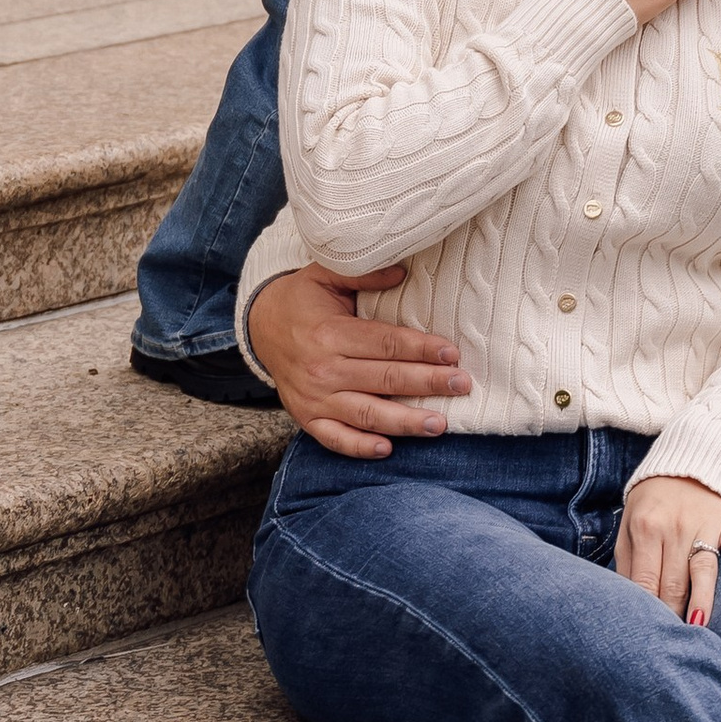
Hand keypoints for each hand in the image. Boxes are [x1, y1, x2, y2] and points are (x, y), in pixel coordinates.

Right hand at [246, 261, 471, 460]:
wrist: (259, 327)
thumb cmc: (302, 300)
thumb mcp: (325, 275)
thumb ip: (362, 273)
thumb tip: (402, 272)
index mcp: (330, 333)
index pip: (386, 344)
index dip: (422, 349)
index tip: (452, 354)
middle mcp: (323, 369)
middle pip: (384, 380)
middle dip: (427, 383)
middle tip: (461, 385)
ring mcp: (314, 398)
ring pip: (367, 414)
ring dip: (406, 422)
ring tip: (440, 424)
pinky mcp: (307, 417)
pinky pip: (335, 438)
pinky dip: (359, 447)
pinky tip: (388, 449)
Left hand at [614, 474, 720, 624]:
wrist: (685, 462)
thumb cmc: (652, 504)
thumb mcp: (628, 525)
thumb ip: (627, 562)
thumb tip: (626, 600)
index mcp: (645, 530)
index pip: (645, 581)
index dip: (647, 610)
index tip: (648, 634)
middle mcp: (673, 528)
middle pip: (673, 582)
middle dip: (672, 614)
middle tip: (672, 641)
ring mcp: (703, 524)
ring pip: (702, 567)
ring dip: (702, 597)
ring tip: (699, 624)